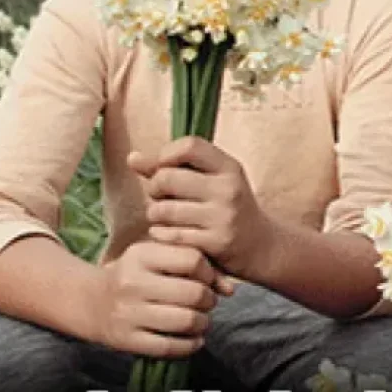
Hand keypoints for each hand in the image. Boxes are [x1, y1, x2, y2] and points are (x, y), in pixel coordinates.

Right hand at [87, 241, 227, 357]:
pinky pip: (169, 347)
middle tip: (207, 303)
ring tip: (201, 321)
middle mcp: (132, 283)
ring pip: (185, 321)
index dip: (209, 272)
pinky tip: (194, 340)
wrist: (90, 300)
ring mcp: (127, 313)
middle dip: (209, 300)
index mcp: (141, 255)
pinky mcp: (125, 339)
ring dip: (203, 323)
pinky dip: (190, 346)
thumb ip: (196, 264)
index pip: (193, 260)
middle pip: (193, 293)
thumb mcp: (158, 257)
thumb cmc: (136, 274)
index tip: (207, 280)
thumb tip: (230, 289)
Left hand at [130, 137, 274, 278]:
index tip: (165, 168)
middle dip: (154, 188)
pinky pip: (170, 234)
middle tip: (159, 197)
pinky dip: (162, 234)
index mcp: (229, 167)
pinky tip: (170, 233)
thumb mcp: (210, 181)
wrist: (260, 245)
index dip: (166, 155)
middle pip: (167, 177)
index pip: (189, 146)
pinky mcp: (216, 242)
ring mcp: (223, 216)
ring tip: (164, 217)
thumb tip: (132, 158)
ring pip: (163, 209)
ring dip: (155, 214)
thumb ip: (171, 168)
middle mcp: (229, 188)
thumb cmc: (226, 207)